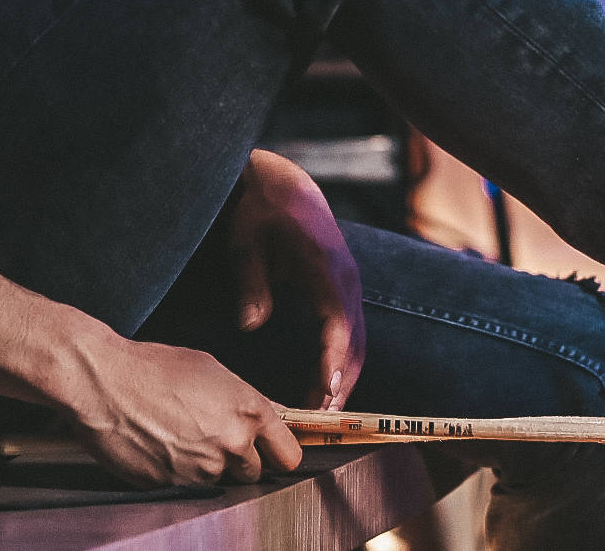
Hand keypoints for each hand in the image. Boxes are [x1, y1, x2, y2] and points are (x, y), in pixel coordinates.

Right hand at [67, 337, 301, 484]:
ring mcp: (202, 471)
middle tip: (213, 435)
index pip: (289, 455)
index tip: (272, 451)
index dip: (279, 452)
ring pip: (220, 479)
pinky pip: (186, 485)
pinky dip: (178, 471)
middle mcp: (231, 446)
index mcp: (249, 413)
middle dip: (239, 458)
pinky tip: (162, 445)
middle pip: (254, 472)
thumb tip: (269, 414)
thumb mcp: (211, 369)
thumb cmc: (154, 368)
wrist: (104, 385)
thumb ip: (246, 398)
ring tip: (181, 436)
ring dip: (208, 465)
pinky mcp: (172, 486)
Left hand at [229, 149, 365, 408]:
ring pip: (358, 340)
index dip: (333, 359)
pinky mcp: (344, 289)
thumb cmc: (261, 211)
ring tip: (322, 414)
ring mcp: (350, 284)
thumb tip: (249, 324)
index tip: (327, 391)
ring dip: (344, 377)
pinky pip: (351, 332)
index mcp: (325, 266)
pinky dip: (343, 362)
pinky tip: (326, 386)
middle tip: (321, 421)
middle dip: (342, 382)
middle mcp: (346, 278)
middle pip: (355, 340)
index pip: (337, 322)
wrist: (284, 183)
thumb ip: (251, 282)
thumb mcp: (246, 241)